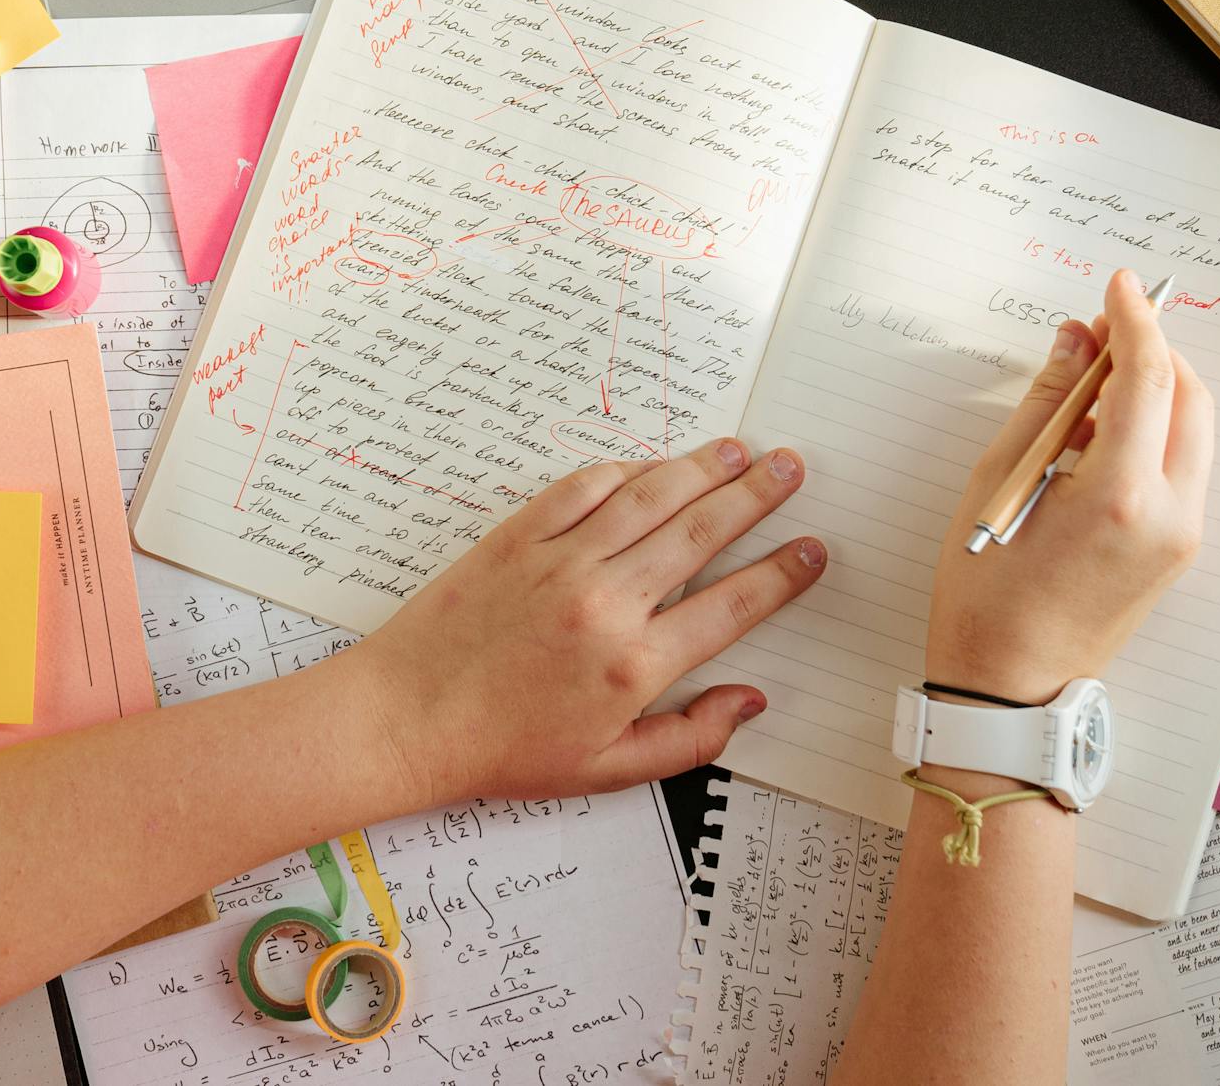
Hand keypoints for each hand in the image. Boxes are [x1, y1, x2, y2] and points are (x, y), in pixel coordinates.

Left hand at [346, 439, 823, 803]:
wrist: (406, 719)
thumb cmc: (502, 750)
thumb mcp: (607, 769)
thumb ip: (690, 737)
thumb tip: (750, 700)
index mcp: (635, 665)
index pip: (734, 606)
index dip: (782, 574)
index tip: (813, 550)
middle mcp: (607, 603)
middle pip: (703, 533)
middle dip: (757, 496)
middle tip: (791, 467)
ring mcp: (560, 562)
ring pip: (650, 498)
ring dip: (702, 469)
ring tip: (739, 450)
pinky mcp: (517, 537)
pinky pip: (583, 488)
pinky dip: (625, 471)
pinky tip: (653, 464)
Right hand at [923, 267, 1213, 705]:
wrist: (1012, 685)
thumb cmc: (989, 597)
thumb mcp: (999, 483)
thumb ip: (1043, 403)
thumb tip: (1074, 343)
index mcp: (1122, 495)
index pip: (1149, 379)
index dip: (1135, 321)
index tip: (1119, 285)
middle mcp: (1170, 514)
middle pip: (1190, 398)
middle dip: (1156, 350)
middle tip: (1104, 327)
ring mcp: (1183, 536)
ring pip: (1194, 430)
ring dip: (1157, 388)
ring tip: (1093, 378)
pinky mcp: (1179, 549)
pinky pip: (1182, 466)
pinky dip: (1154, 429)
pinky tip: (1101, 428)